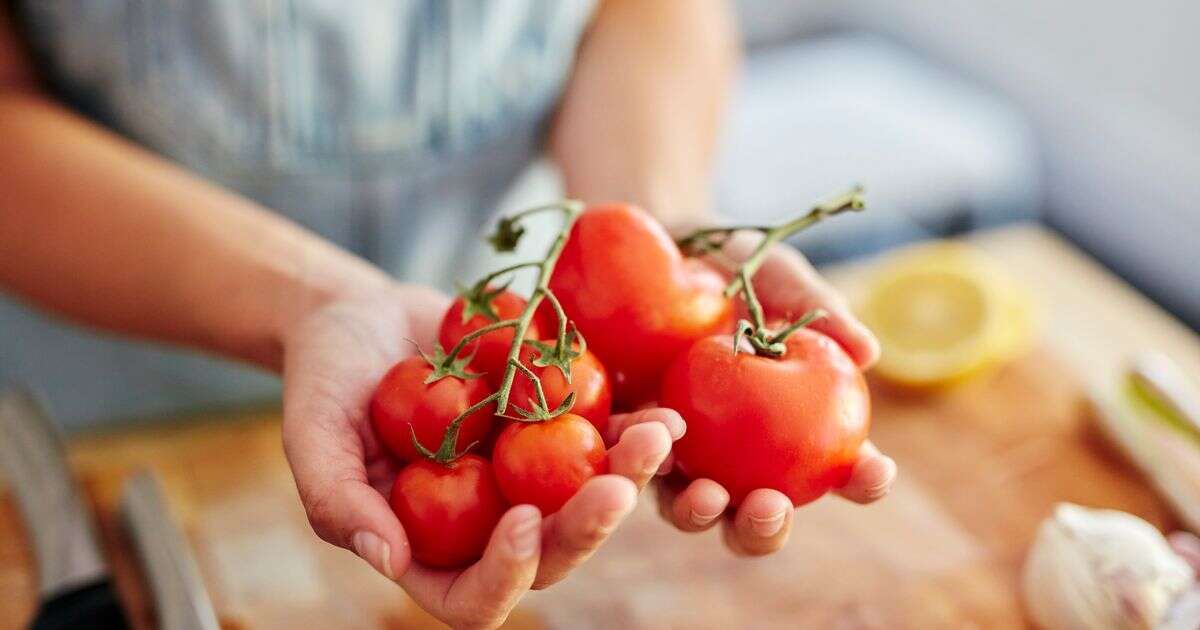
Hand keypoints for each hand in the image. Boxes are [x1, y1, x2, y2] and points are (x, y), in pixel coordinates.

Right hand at [279, 284, 679, 627]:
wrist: (362, 317)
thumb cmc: (324, 381)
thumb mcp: (313, 436)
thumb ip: (339, 502)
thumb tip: (391, 560)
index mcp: (430, 550)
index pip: (474, 598)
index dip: (504, 574)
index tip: (522, 520)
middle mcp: (487, 526)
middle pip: (550, 555)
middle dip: (588, 528)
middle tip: (616, 486)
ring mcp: (527, 481)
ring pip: (589, 501)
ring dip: (630, 477)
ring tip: (658, 436)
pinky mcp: (554, 431)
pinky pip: (603, 440)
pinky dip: (635, 429)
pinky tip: (664, 409)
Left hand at [655, 236, 897, 555]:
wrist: (654, 242)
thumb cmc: (731, 264)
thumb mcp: (775, 275)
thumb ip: (818, 310)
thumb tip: (869, 352)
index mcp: (791, 426)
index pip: (837, 469)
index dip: (862, 480)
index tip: (874, 472)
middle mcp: (735, 455)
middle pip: (755, 515)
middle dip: (765, 528)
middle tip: (769, 506)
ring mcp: (677, 453)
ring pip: (689, 509)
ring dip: (701, 514)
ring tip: (706, 495)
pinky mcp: (623, 437)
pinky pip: (630, 462)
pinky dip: (642, 460)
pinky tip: (655, 441)